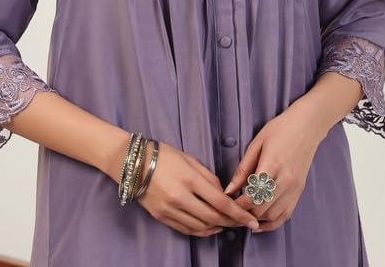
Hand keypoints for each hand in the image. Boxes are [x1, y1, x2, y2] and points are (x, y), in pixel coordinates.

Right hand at [133, 140, 261, 236]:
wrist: (132, 162)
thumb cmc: (163, 155)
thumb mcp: (189, 159)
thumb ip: (208, 177)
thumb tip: (223, 194)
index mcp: (189, 179)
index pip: (220, 202)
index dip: (238, 214)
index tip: (251, 220)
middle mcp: (180, 197)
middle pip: (213, 217)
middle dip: (232, 222)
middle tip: (244, 223)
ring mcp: (169, 209)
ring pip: (201, 227)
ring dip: (218, 227)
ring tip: (228, 223)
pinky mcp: (161, 217)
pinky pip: (187, 230)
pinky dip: (202, 231)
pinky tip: (210, 227)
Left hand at [222, 101, 323, 232]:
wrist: (307, 125)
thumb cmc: (280, 129)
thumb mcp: (256, 143)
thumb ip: (242, 169)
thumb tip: (228, 190)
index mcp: (272, 165)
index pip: (252, 196)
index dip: (237, 204)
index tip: (227, 202)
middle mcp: (286, 180)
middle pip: (261, 208)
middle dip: (244, 212)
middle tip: (232, 209)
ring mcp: (295, 187)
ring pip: (273, 215)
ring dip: (257, 218)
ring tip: (244, 213)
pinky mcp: (300, 190)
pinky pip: (286, 215)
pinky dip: (272, 222)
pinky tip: (260, 221)